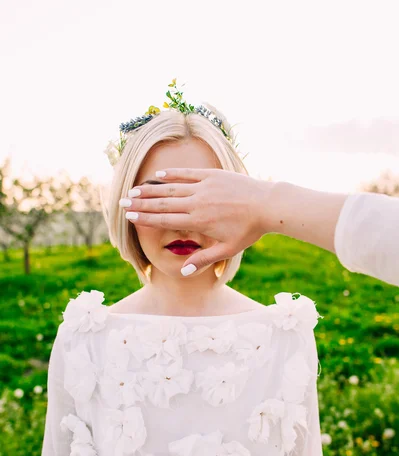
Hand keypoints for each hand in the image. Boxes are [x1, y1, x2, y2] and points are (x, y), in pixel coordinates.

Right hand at [121, 168, 275, 275]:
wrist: (268, 205)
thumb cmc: (248, 230)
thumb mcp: (227, 250)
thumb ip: (203, 259)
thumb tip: (183, 271)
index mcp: (198, 221)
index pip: (164, 219)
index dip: (145, 218)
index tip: (129, 217)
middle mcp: (197, 202)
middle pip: (162, 202)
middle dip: (140, 203)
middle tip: (122, 202)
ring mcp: (204, 186)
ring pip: (171, 187)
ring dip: (151, 189)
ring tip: (134, 189)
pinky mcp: (212, 175)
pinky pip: (187, 173)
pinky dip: (172, 174)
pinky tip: (158, 175)